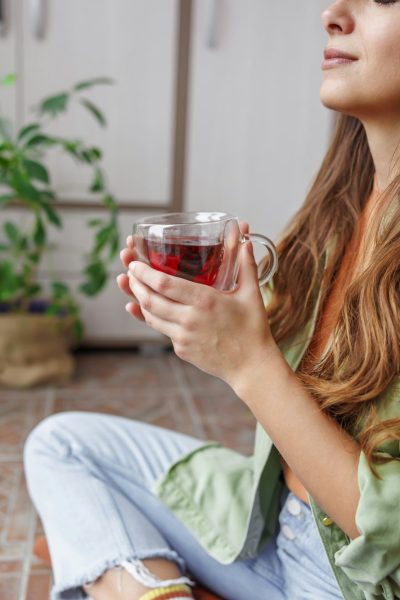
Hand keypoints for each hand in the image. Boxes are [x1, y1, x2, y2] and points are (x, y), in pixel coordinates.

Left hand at [117, 227, 278, 391]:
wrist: (251, 366)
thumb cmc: (253, 329)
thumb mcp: (251, 294)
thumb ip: (246, 265)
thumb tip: (246, 241)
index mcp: (204, 301)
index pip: (164, 284)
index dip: (144, 273)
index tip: (135, 263)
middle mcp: (189, 319)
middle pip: (150, 299)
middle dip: (135, 284)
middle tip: (130, 272)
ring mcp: (183, 337)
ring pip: (150, 316)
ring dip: (138, 300)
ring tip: (134, 287)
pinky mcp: (181, 349)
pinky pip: (161, 330)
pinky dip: (150, 317)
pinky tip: (146, 308)